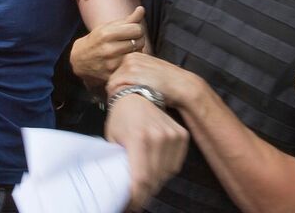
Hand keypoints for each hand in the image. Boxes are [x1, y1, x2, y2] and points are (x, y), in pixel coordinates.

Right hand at [71, 6, 145, 90]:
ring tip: (127, 48)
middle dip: (138, 39)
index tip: (132, 30)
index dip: (137, 28)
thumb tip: (142, 9)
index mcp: (107, 34)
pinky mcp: (114, 74)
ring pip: (138, 53)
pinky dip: (132, 61)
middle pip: (140, 41)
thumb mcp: (108, 27)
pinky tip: (124, 58)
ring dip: (136, 50)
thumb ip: (127, 19)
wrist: (80, 60)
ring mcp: (111, 63)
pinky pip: (132, 64)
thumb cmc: (97, 40)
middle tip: (131, 39)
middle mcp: (109, 49)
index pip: (137, 29)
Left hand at [105, 94, 188, 211]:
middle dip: (144, 193)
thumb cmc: (121, 117)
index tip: (130, 205)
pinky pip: (176, 164)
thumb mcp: (112, 139)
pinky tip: (155, 167)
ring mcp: (173, 136)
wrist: (139, 93)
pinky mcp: (182, 135)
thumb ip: (119, 162)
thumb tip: (122, 186)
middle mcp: (159, 137)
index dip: (136, 198)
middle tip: (135, 196)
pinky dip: (166, 170)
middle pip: (155, 180)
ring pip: (166, 174)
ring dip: (155, 182)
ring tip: (144, 181)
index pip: (141, 179)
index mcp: (138, 139)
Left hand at [108, 53, 201, 108]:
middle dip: (116, 89)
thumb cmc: (166, 83)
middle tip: (122, 100)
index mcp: (134, 56)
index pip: (117, 71)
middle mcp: (130, 58)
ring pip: (112, 82)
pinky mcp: (131, 75)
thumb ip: (136, 74)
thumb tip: (124, 84)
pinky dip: (117, 96)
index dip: (119, 84)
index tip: (122, 93)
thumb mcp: (149, 72)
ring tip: (124, 102)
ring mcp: (130, 66)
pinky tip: (125, 102)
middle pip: (113, 76)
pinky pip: (114, 87)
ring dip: (115, 93)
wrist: (180, 85)